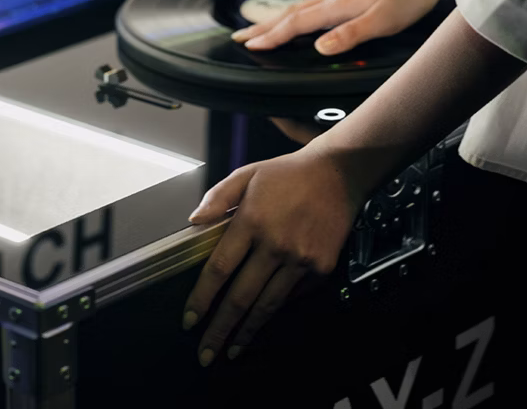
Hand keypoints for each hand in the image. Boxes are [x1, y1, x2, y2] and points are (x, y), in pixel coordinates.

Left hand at [182, 147, 366, 365]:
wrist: (337, 174)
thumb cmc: (287, 174)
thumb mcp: (248, 174)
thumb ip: (218, 197)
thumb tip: (193, 222)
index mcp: (252, 220)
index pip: (219, 268)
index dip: (202, 298)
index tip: (189, 320)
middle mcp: (275, 244)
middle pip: (241, 297)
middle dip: (219, 330)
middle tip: (205, 353)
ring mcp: (300, 259)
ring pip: (267, 306)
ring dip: (247, 332)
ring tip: (232, 350)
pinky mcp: (321, 268)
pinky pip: (292, 297)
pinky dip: (276, 309)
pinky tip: (263, 318)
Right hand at [232, 0, 503, 54]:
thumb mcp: (384, 20)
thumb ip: (350, 35)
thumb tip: (318, 49)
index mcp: (339, 4)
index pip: (297, 23)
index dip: (271, 36)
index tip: (248, 46)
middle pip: (292, 13)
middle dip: (264, 26)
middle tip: (239, 36)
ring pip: (303, 8)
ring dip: (278, 20)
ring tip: (261, 28)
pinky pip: (317, 5)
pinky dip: (299, 14)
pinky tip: (303, 16)